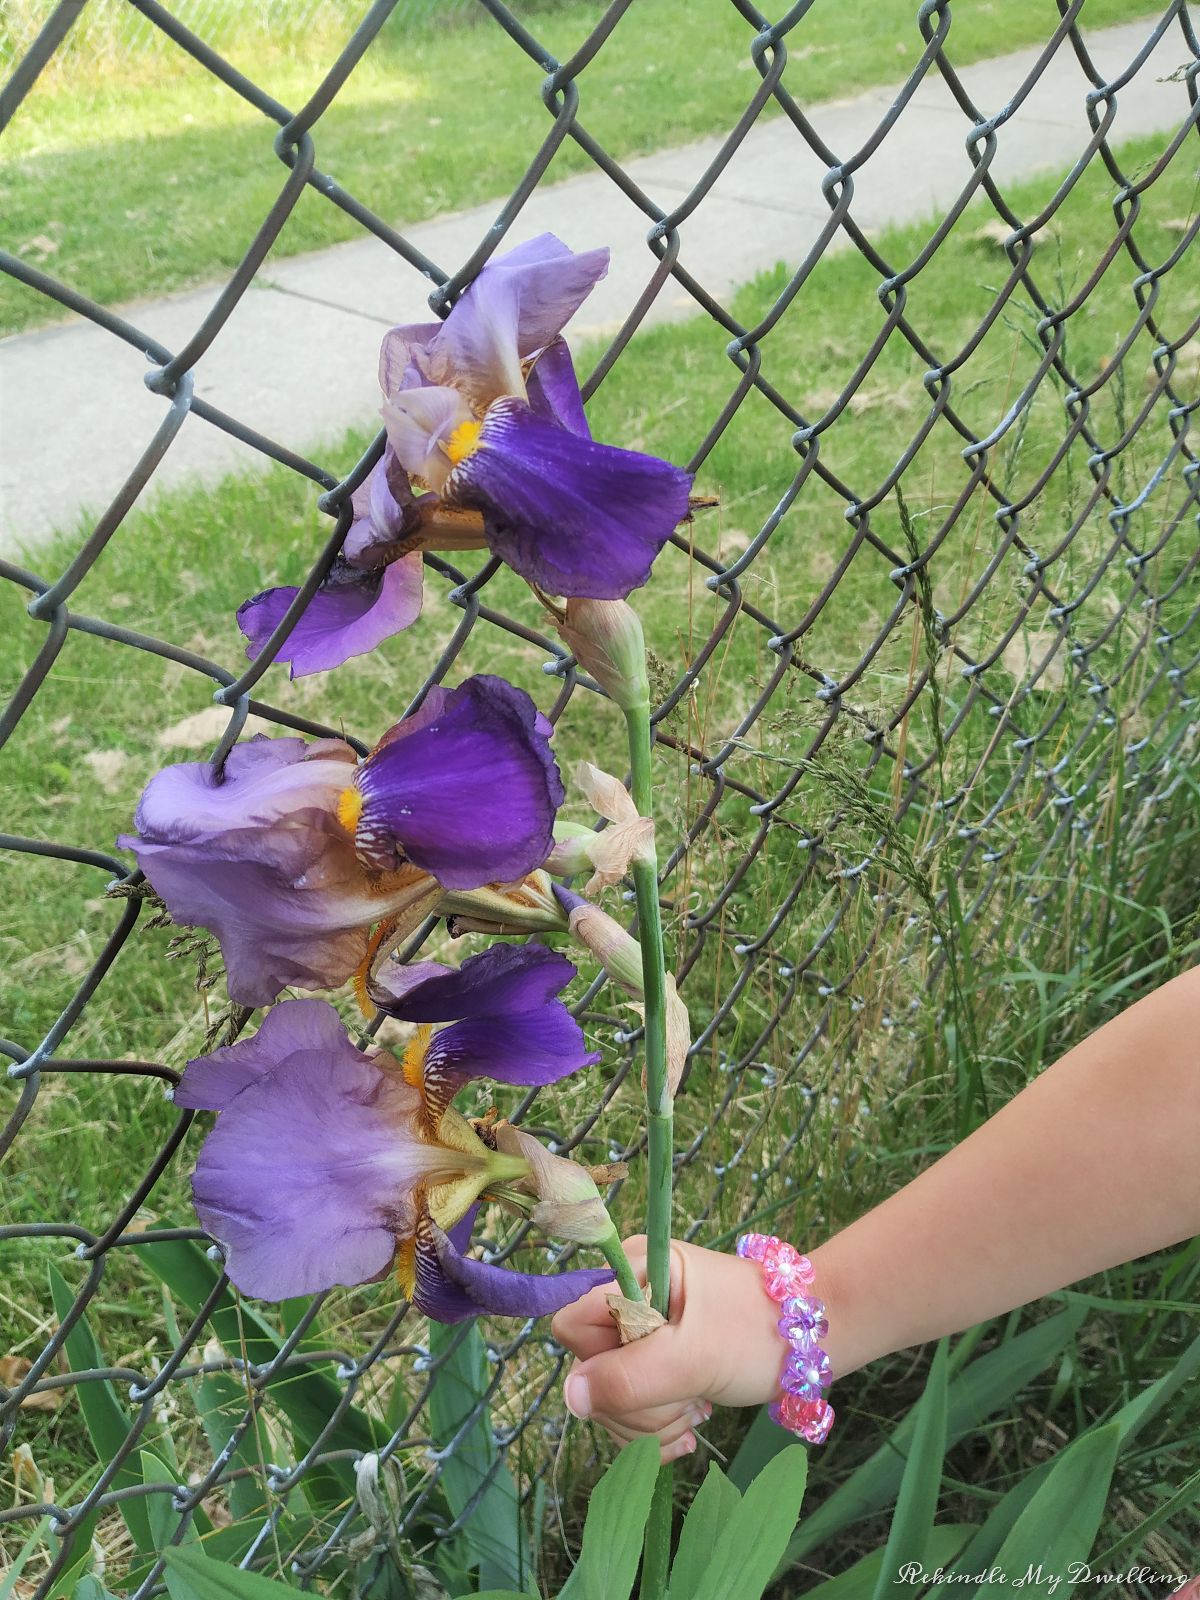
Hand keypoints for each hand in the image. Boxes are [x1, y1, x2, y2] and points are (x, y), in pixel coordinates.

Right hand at [551, 1234, 783, 1462]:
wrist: (812, 1339)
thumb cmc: (758, 1333)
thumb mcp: (695, 1357)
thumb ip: (630, 1378)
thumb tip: (571, 1399)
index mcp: (631, 1272)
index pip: (573, 1327)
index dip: (602, 1361)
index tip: (651, 1370)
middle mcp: (628, 1297)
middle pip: (591, 1370)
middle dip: (634, 1402)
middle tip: (685, 1401)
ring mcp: (641, 1332)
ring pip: (609, 1397)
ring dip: (649, 1422)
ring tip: (695, 1414)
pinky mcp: (655, 1362)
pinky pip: (630, 1408)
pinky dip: (655, 1429)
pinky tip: (690, 1428)